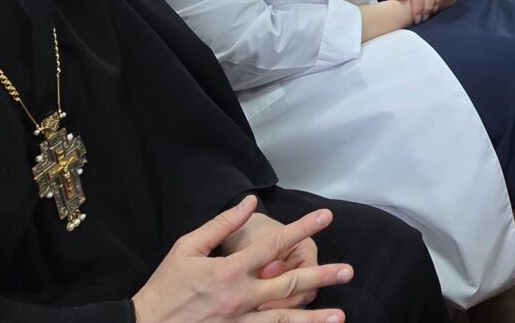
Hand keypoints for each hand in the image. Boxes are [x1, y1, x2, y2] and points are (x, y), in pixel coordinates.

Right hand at [133, 197, 352, 322]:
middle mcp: (240, 297)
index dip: (302, 228)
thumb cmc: (166, 286)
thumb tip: (248, 203)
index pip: (275, 245)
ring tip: (340, 316)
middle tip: (348, 271)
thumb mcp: (187, 247)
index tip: (325, 218)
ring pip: (283, 318)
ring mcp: (239, 321)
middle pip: (289, 284)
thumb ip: (222, 225)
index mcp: (229, 271)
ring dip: (313, 318)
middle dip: (321, 276)